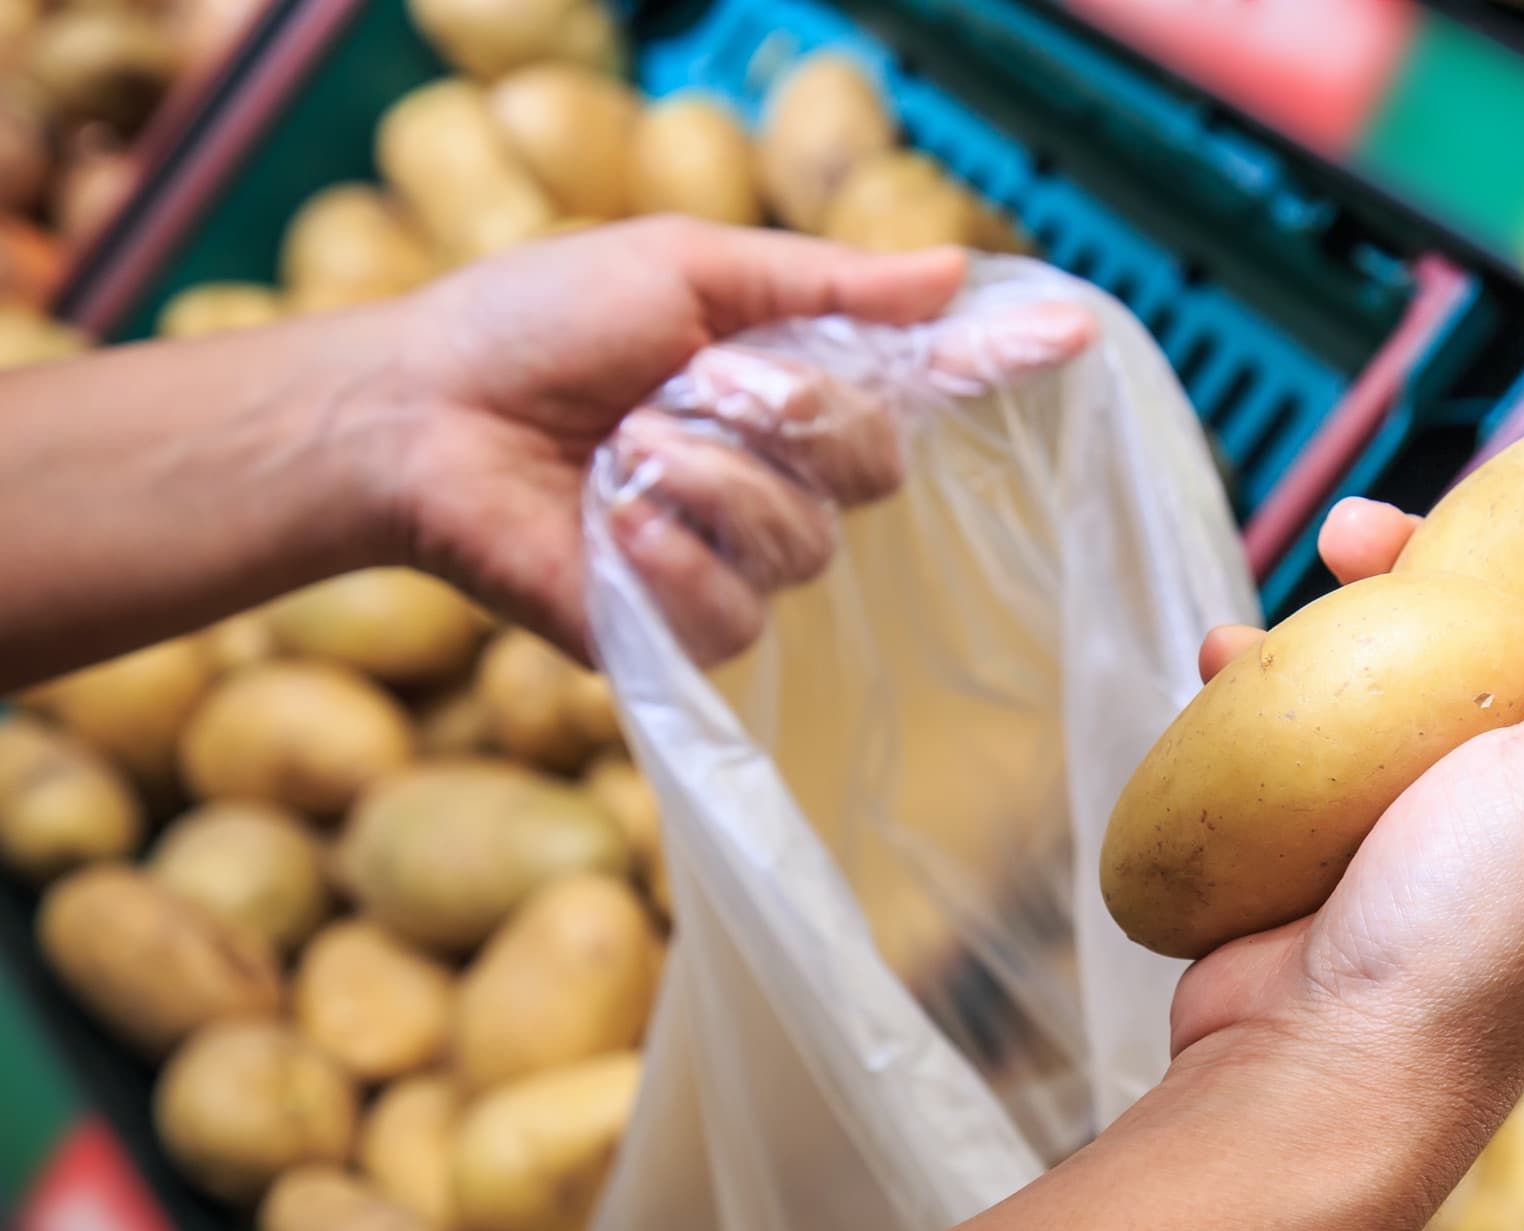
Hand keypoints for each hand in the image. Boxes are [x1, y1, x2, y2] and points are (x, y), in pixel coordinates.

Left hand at [375, 218, 1088, 662]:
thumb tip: (955, 273)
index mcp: (792, 388)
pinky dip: (670, 557)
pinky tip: (613, 528)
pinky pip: (736, 612)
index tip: (1072, 334)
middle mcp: (785, 480)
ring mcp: (738, 562)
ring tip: (622, 453)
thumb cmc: (538, 326)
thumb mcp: (686, 270)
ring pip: (804, 543)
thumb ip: (824, 285)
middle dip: (788, 414)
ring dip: (705, 477)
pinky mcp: (685, 636)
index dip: (996, 365)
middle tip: (693, 383)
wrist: (420, 418)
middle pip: (875, 466)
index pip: (923, 387)